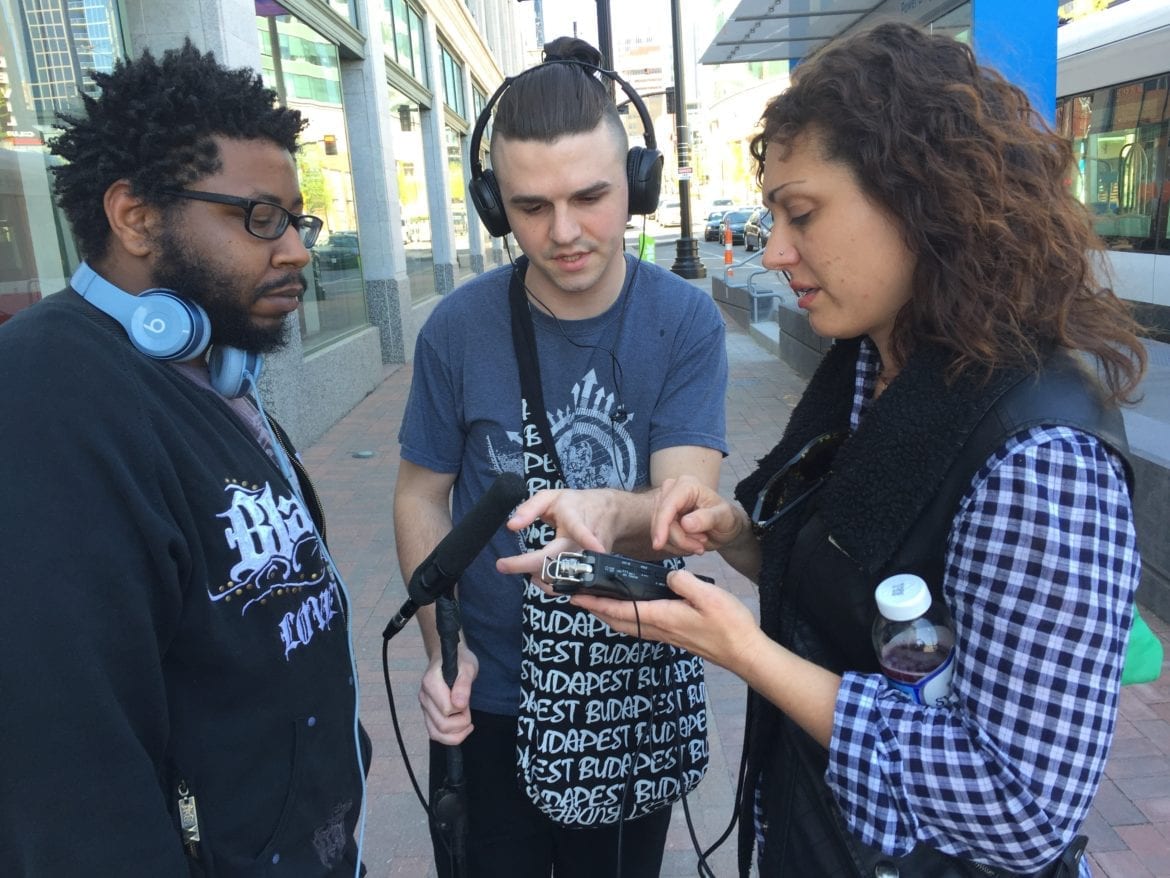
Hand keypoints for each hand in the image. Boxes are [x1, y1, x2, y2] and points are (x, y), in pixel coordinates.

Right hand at [418, 644, 478, 744]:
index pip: (446, 710)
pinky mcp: (428, 714)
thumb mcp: (467, 668)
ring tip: (467, 721)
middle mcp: (424, 697)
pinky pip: (435, 734)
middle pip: (442, 725)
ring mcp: (424, 707)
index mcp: (430, 683)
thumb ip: (463, 685)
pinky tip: (462, 728)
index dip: (461, 709)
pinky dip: (450, 737)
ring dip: (456, 733)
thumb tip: (459, 705)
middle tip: (467, 708)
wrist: (449, 658)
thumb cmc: (460, 661)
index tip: (466, 698)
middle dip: (461, 722)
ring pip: (436, 734)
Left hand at [496, 489, 616, 584]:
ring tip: (519, 565)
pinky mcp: (590, 572)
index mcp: (577, 521)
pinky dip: (548, 583)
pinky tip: (536, 575)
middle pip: (559, 562)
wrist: (610, 515)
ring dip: (537, 575)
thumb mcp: (551, 497)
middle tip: (502, 564)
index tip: (548, 550)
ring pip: (562, 578)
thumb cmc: (576, 504)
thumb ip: (529, 508)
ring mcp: (591, 561)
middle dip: (528, 566)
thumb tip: (511, 526)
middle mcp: (587, 544)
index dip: (574, 542)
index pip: (576, 532)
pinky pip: (567, 585)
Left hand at [569, 570, 760, 673]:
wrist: (745, 653)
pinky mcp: (676, 637)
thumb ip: (682, 582)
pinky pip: (641, 627)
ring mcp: (667, 635)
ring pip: (628, 625)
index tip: (575, 597)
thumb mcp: (707, 594)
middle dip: (595, 610)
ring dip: (609, 615)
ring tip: (598, 602)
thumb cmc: (729, 625)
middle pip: (617, 621)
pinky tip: (631, 610)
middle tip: (578, 598)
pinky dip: (627, 618)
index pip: (619, 609)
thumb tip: (667, 577)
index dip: (594, 603)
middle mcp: (659, 629)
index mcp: (661, 617)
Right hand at [651, 475, 747, 555]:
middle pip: (662, 521)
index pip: (668, 506)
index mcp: (687, 485)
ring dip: (679, 544)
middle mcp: (671, 490)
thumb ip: (707, 518)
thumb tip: (686, 523)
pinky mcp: (661, 516)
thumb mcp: (723, 518)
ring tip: (699, 544)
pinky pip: (660, 537)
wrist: (724, 527)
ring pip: (659, 531)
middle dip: (680, 539)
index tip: (659, 544)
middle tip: (700, 547)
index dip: (662, 525)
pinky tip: (690, 544)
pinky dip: (674, 546)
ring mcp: (664, 503)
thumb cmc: (726, 519)